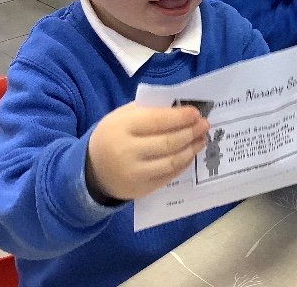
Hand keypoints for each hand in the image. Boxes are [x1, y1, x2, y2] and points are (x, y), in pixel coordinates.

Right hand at [86, 102, 208, 201]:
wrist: (92, 171)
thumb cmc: (112, 135)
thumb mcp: (121, 116)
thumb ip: (147, 110)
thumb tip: (179, 108)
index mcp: (122, 127)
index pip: (157, 120)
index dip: (179, 117)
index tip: (195, 112)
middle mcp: (128, 151)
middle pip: (167, 142)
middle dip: (190, 132)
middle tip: (204, 125)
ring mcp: (135, 173)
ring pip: (171, 161)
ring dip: (191, 149)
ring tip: (202, 138)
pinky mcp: (142, 189)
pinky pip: (169, 176)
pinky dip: (183, 164)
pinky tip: (190, 154)